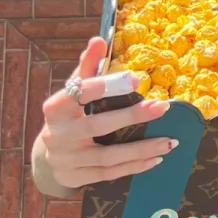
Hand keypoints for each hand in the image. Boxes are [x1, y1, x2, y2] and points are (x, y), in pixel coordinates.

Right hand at [37, 36, 176, 188]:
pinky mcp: (75, 177)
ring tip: (169, 141)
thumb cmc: (68, 115)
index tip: (136, 78)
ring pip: (108, 156)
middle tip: (162, 107)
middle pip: (98, 125)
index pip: (80, 93)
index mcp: (55, 108)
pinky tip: (156, 158)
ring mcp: (66, 159)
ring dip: (141, 149)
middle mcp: (57, 134)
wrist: (47, 156)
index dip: (107, 85)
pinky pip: (109, 173)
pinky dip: (134, 166)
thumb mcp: (72, 91)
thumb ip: (87, 68)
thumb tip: (99, 39)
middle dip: (132, 116)